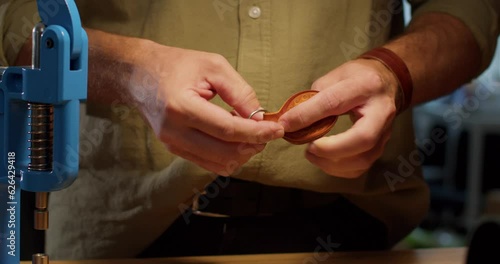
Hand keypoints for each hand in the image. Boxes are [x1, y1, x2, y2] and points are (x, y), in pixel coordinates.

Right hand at [128, 42, 283, 175]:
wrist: (140, 75)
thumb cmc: (178, 65)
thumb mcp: (214, 67)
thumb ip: (240, 92)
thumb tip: (259, 118)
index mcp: (182, 107)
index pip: (228, 130)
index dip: (257, 133)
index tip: (277, 129)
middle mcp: (175, 132)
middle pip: (225, 153)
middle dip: (253, 145)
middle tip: (266, 131)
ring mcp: (172, 144)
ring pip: (219, 164)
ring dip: (242, 153)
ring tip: (249, 132)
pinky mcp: (175, 150)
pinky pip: (209, 163)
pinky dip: (228, 155)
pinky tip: (233, 137)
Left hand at [278, 59, 398, 177]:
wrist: (387, 81)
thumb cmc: (356, 78)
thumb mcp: (334, 76)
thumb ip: (314, 97)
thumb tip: (291, 120)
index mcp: (365, 86)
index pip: (334, 103)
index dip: (307, 115)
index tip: (286, 124)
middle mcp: (381, 111)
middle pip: (362, 138)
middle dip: (331, 149)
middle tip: (309, 148)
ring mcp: (385, 132)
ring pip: (364, 158)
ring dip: (333, 163)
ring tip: (312, 154)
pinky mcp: (382, 146)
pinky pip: (361, 167)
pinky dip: (339, 169)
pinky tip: (325, 161)